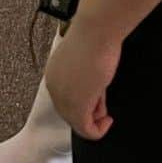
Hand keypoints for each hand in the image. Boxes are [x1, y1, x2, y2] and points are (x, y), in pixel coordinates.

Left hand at [45, 18, 122, 140]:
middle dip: (90, 112)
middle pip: (71, 113)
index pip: (66, 99)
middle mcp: (54, 87)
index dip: (85, 102)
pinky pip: (86, 130)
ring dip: (95, 119)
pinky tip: (108, 120)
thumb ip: (82, 79)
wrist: (96, 31)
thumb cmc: (93, 38)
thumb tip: (93, 94)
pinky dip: (98, 131)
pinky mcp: (77, 106)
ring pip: (79, 123)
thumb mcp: (84, 62)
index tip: (98, 99)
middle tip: (103, 104)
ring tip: (105, 103)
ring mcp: (64, 98)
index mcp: (53, 75)